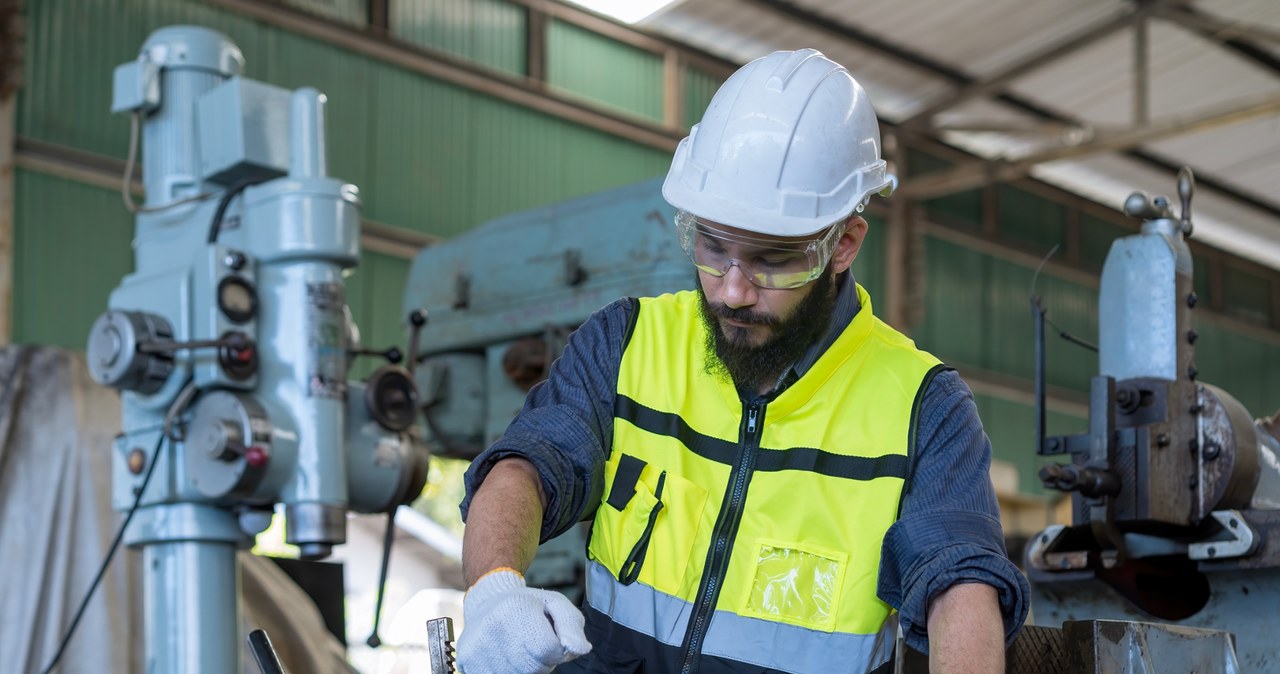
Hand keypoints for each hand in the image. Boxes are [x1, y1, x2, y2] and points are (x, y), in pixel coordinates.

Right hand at [457, 569, 591, 673]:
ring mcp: (477, 646)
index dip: (555, 651)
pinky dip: (507, 673)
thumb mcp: (555, 604)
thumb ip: (572, 626)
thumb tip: (580, 649)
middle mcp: (493, 625)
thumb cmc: (528, 606)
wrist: (487, 602)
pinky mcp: (466, 662)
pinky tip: (504, 657)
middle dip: (540, 662)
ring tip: (518, 649)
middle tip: (532, 644)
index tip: (549, 638)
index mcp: (517, 607)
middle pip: (533, 668)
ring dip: (524, 670)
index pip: (549, 650)